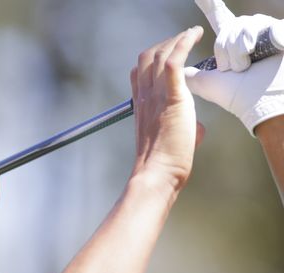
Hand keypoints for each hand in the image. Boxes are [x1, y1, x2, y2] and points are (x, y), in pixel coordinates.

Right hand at [131, 27, 203, 190]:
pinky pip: (174, 62)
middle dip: (166, 43)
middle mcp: (146, 97)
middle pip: (148, 56)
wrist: (157, 173)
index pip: (140, 71)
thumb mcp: (169, 140)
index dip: (154, 57)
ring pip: (160, 54)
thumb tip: (196, 128)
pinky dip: (183, 44)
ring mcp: (157, 97)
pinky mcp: (173, 99)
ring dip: (178, 39)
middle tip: (185, 41)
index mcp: (142, 106)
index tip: (172, 54)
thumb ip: (181, 128)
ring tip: (192, 34)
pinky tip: (193, 37)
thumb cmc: (164, 163)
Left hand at [186, 1, 283, 134]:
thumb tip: (178, 68)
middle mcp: (249, 34)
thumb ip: (190, 74)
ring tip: (246, 66)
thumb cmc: (238, 96)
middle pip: (229, 25)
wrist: (263, 104)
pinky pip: (268, 27)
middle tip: (234, 67)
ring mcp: (266, 33)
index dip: (210, 5)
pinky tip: (266, 51)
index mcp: (232, 43)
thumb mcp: (206, 83)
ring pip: (243, 27)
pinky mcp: (282, 34)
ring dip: (239, 50)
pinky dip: (264, 41)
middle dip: (226, 48)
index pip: (221, 19)